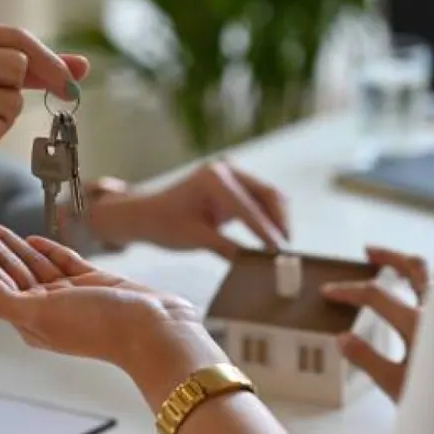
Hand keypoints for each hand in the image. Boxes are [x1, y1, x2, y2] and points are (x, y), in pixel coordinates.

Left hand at [0, 208, 227, 378]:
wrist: (155, 330)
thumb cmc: (102, 326)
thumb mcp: (46, 316)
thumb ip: (7, 301)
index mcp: (29, 318)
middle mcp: (45, 306)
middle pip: (4, 265)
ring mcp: (70, 295)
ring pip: (29, 260)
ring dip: (6, 239)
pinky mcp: (94, 283)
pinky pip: (62, 262)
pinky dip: (45, 249)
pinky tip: (32, 238)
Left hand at [91, 161, 288, 258]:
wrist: (146, 215)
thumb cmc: (165, 224)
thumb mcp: (196, 238)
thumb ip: (228, 248)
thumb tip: (256, 263)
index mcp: (213, 178)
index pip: (248, 208)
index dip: (266, 232)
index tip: (279, 252)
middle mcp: (225, 170)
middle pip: (267, 194)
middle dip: (279, 222)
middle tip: (287, 250)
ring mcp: (231, 175)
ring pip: (267, 196)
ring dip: (277, 219)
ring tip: (282, 247)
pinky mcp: (234, 185)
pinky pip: (259, 200)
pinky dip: (267, 218)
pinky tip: (272, 239)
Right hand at [320, 247, 429, 401]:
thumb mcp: (394, 385)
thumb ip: (367, 359)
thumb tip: (342, 338)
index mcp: (418, 322)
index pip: (375, 294)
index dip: (348, 291)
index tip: (328, 292)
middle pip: (412, 267)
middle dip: (389, 256)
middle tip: (368, 252)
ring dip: (414, 268)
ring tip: (398, 270)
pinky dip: (432, 287)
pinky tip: (426, 299)